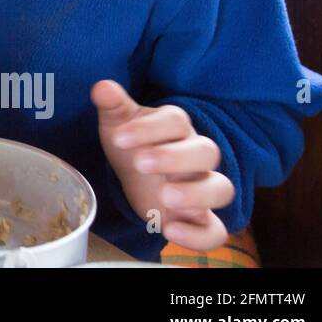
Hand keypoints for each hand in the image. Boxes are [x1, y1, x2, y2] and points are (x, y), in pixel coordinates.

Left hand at [92, 80, 234, 250]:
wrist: (136, 174)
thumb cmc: (131, 143)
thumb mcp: (118, 123)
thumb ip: (113, 105)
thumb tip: (101, 86)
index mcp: (176, 128)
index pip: (175, 121)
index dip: (149, 128)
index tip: (119, 138)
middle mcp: (196, 156)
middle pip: (206, 152)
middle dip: (173, 157)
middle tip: (139, 163)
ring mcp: (201, 187)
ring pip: (220, 188)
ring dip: (195, 194)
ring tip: (164, 197)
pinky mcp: (200, 219)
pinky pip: (215, 230)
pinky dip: (198, 236)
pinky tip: (169, 231)